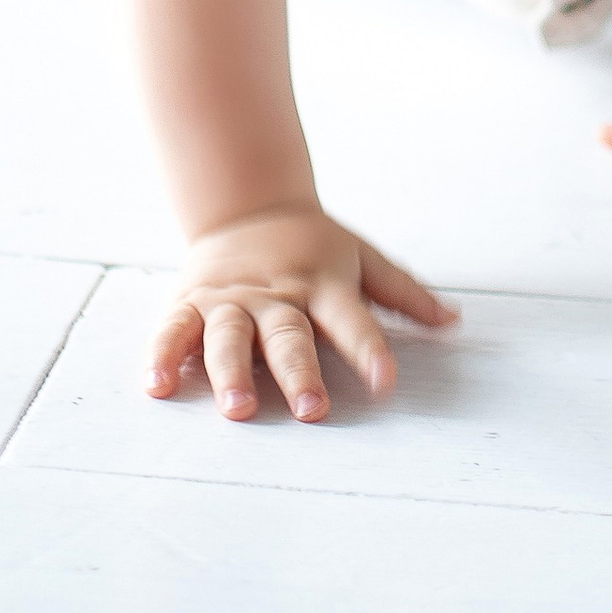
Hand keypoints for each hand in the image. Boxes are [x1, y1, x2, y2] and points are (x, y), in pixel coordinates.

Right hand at [149, 203, 455, 422]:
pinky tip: (158, 385)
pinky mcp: (191, 302)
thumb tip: (453, 320)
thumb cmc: (312, 246)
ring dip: (232, 373)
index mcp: (322, 285)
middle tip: (311, 409)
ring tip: (237, 408)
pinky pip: (174, 330)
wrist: (247, 203)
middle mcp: (276, 295)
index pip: (352, 320)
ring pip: (230, 337)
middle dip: (300, 373)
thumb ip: (403, 293)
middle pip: (289, 336)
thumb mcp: (361, 258)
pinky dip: (163, 355)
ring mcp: (230, 300)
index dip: (369, 350)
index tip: (385, 381)